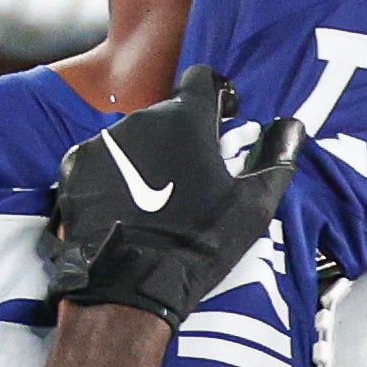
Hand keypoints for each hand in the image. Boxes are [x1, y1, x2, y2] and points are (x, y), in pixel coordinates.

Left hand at [47, 66, 298, 328]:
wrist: (128, 288)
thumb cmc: (197, 245)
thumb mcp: (252, 206)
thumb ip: (276, 157)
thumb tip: (291, 126)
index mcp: (185, 119)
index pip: (202, 79)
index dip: (217, 95)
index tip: (224, 117)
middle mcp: (139, 119)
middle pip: (166, 115)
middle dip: (181, 137)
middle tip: (191, 179)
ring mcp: (101, 143)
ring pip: (132, 138)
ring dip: (146, 157)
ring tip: (155, 202)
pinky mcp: (74, 170)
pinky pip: (101, 162)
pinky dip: (113, 177)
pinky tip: (124, 209)